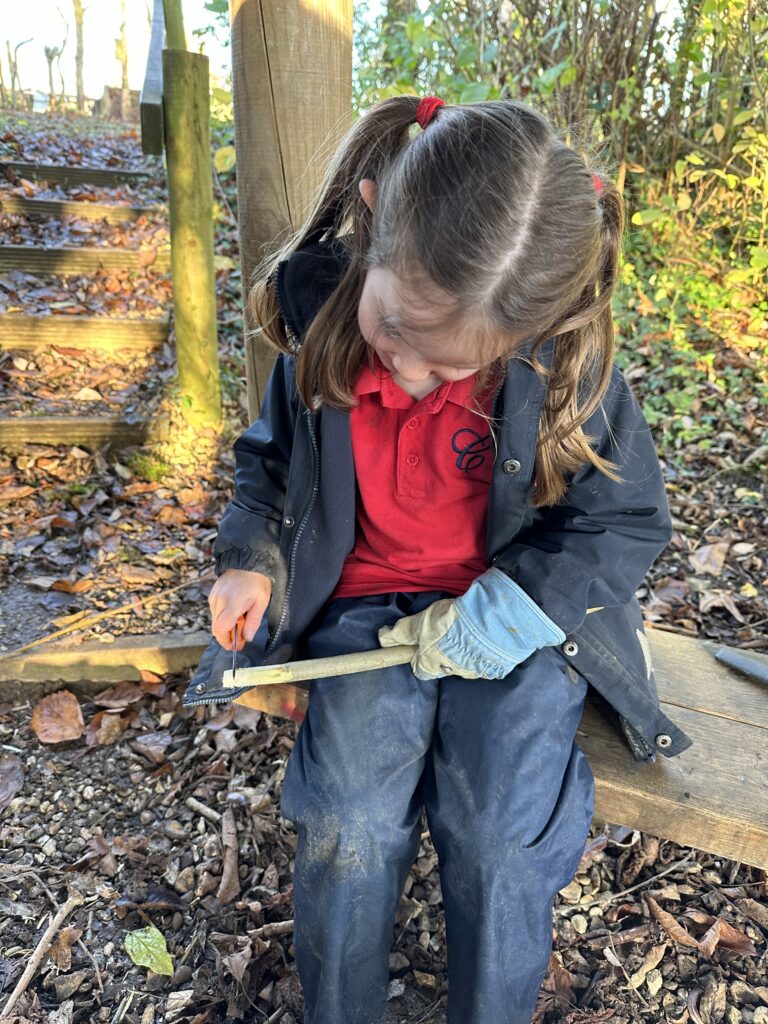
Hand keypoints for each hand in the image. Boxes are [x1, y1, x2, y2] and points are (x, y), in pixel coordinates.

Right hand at [209, 568, 272, 650]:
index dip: (226, 640)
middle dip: (227, 637)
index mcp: (233, 602)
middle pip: (217, 628)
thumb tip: (246, 638)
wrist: (246, 561)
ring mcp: (214, 597)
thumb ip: (253, 622)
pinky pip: (215, 612)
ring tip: (240, 621)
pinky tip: (234, 613)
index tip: (234, 646)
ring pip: (215, 621)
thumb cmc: (257, 581)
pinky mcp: (212, 595)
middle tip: (240, 638)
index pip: (221, 628)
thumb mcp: (262, 602)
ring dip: (226, 627)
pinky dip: (223, 617)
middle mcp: (220, 600)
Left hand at [378, 567, 566, 680]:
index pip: (419, 668)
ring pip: (465, 663)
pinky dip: (484, 649)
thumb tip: (383, 638)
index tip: (422, 640)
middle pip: (442, 666)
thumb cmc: (456, 621)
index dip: (418, 654)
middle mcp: (454, 672)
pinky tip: (486, 634)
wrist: (498, 620)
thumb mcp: (423, 621)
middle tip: (447, 629)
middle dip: (442, 651)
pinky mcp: (498, 666)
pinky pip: (486, 660)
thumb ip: (402, 631)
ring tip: (468, 627)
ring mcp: (478, 671)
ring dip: (464, 650)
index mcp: (434, 664)